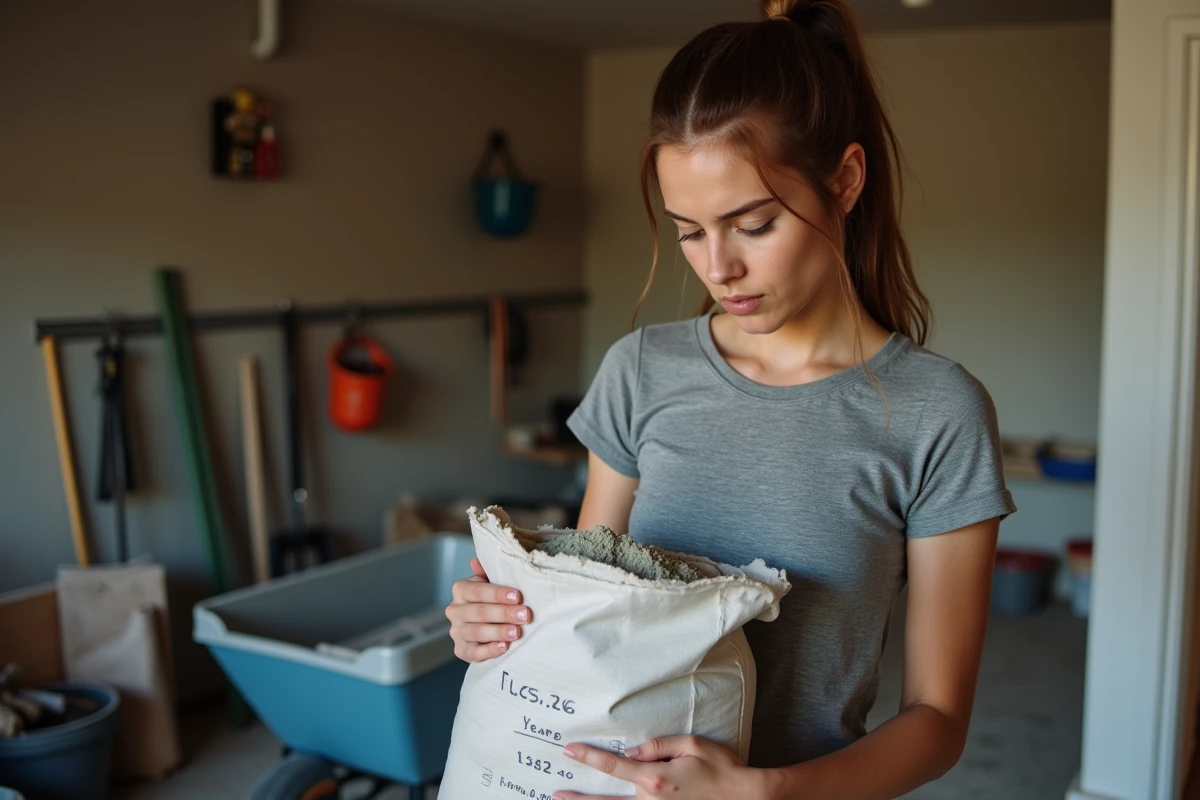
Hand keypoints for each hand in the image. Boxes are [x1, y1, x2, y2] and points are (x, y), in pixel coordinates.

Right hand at [445, 557, 531, 661]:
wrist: (488, 625)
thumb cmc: (494, 599)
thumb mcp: (492, 583)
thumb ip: (488, 572)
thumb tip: (476, 561)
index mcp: (461, 590)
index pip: (477, 591)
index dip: (497, 594)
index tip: (518, 596)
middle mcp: (454, 610)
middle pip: (479, 612)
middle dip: (504, 613)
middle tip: (525, 615)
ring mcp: (456, 632)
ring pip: (476, 632)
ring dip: (498, 632)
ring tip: (517, 632)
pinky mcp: (461, 651)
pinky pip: (473, 653)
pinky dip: (489, 650)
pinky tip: (504, 647)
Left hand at [554, 736, 771, 799]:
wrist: (746, 798)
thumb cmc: (722, 769)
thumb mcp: (693, 744)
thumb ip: (659, 745)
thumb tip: (631, 752)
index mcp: (655, 778)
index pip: (613, 766)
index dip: (589, 757)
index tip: (569, 750)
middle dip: (579, 798)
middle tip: (555, 794)